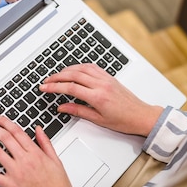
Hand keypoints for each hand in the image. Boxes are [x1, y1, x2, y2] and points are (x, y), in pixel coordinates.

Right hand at [40, 63, 162, 136]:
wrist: (141, 115)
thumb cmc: (124, 120)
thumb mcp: (98, 120)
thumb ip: (78, 111)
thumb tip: (62, 107)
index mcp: (98, 97)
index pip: (70, 88)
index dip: (54, 87)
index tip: (45, 88)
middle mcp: (101, 84)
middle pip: (73, 75)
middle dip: (56, 77)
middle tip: (46, 81)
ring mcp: (106, 79)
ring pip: (82, 68)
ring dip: (67, 70)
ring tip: (56, 75)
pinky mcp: (109, 77)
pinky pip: (91, 67)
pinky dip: (79, 66)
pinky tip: (73, 69)